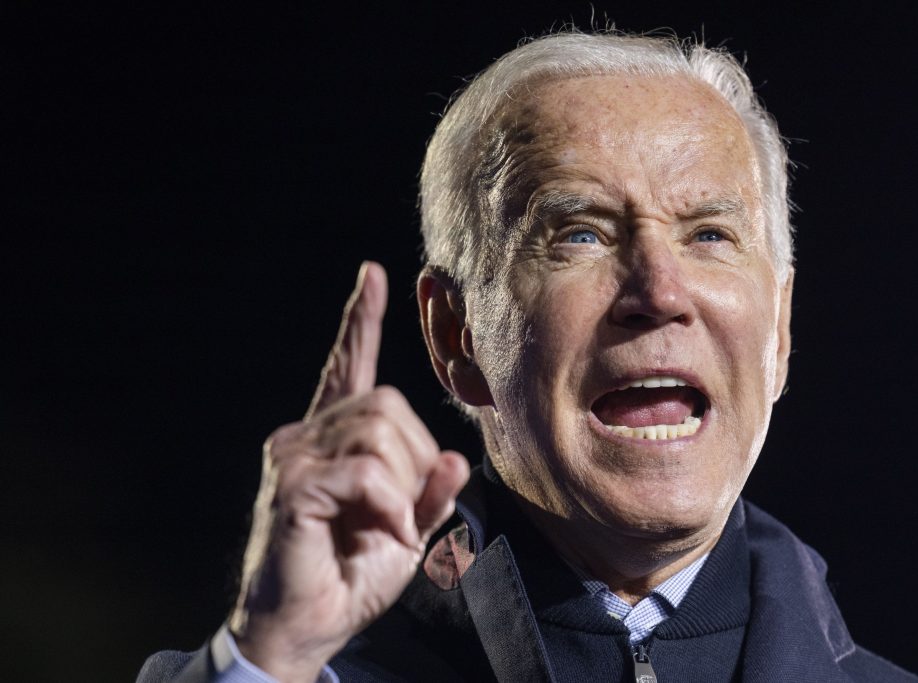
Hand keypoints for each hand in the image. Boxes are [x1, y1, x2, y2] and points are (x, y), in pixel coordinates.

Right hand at [230, 261, 468, 682]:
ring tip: (390, 528)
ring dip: (403, 487)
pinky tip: (383, 532)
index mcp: (331, 439)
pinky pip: (364, 472)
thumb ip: (430, 492)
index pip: (346, 365)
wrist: (305, 626)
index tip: (371, 275)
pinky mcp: (291, 486)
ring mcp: (292, 457)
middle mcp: (304, 436)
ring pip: (379, 432)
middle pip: (385, 403)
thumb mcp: (408, 531)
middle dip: (415, 458)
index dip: (360, 321)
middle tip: (406, 512)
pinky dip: (389, 506)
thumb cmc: (350, 575)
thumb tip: (454, 456)